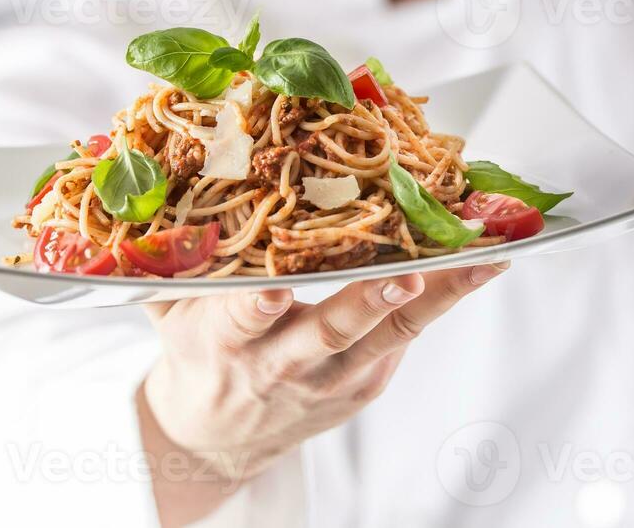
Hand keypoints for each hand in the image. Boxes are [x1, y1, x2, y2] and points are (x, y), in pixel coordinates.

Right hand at [135, 262, 510, 525]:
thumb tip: (152, 195)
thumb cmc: (194, 353)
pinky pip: (404, 341)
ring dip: (436, 298)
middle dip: (369, 303)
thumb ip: (166, 263)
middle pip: (330, 332)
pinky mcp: (363, 387)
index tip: (274, 292)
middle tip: (406, 274)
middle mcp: (281, 364)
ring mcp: (329, 380)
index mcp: (224, 341)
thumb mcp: (166, 312)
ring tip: (480, 264)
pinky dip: (440, 303)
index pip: (240, 321)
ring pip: (387, 337)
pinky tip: (477, 267)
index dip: (258, 308)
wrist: (214, 438)